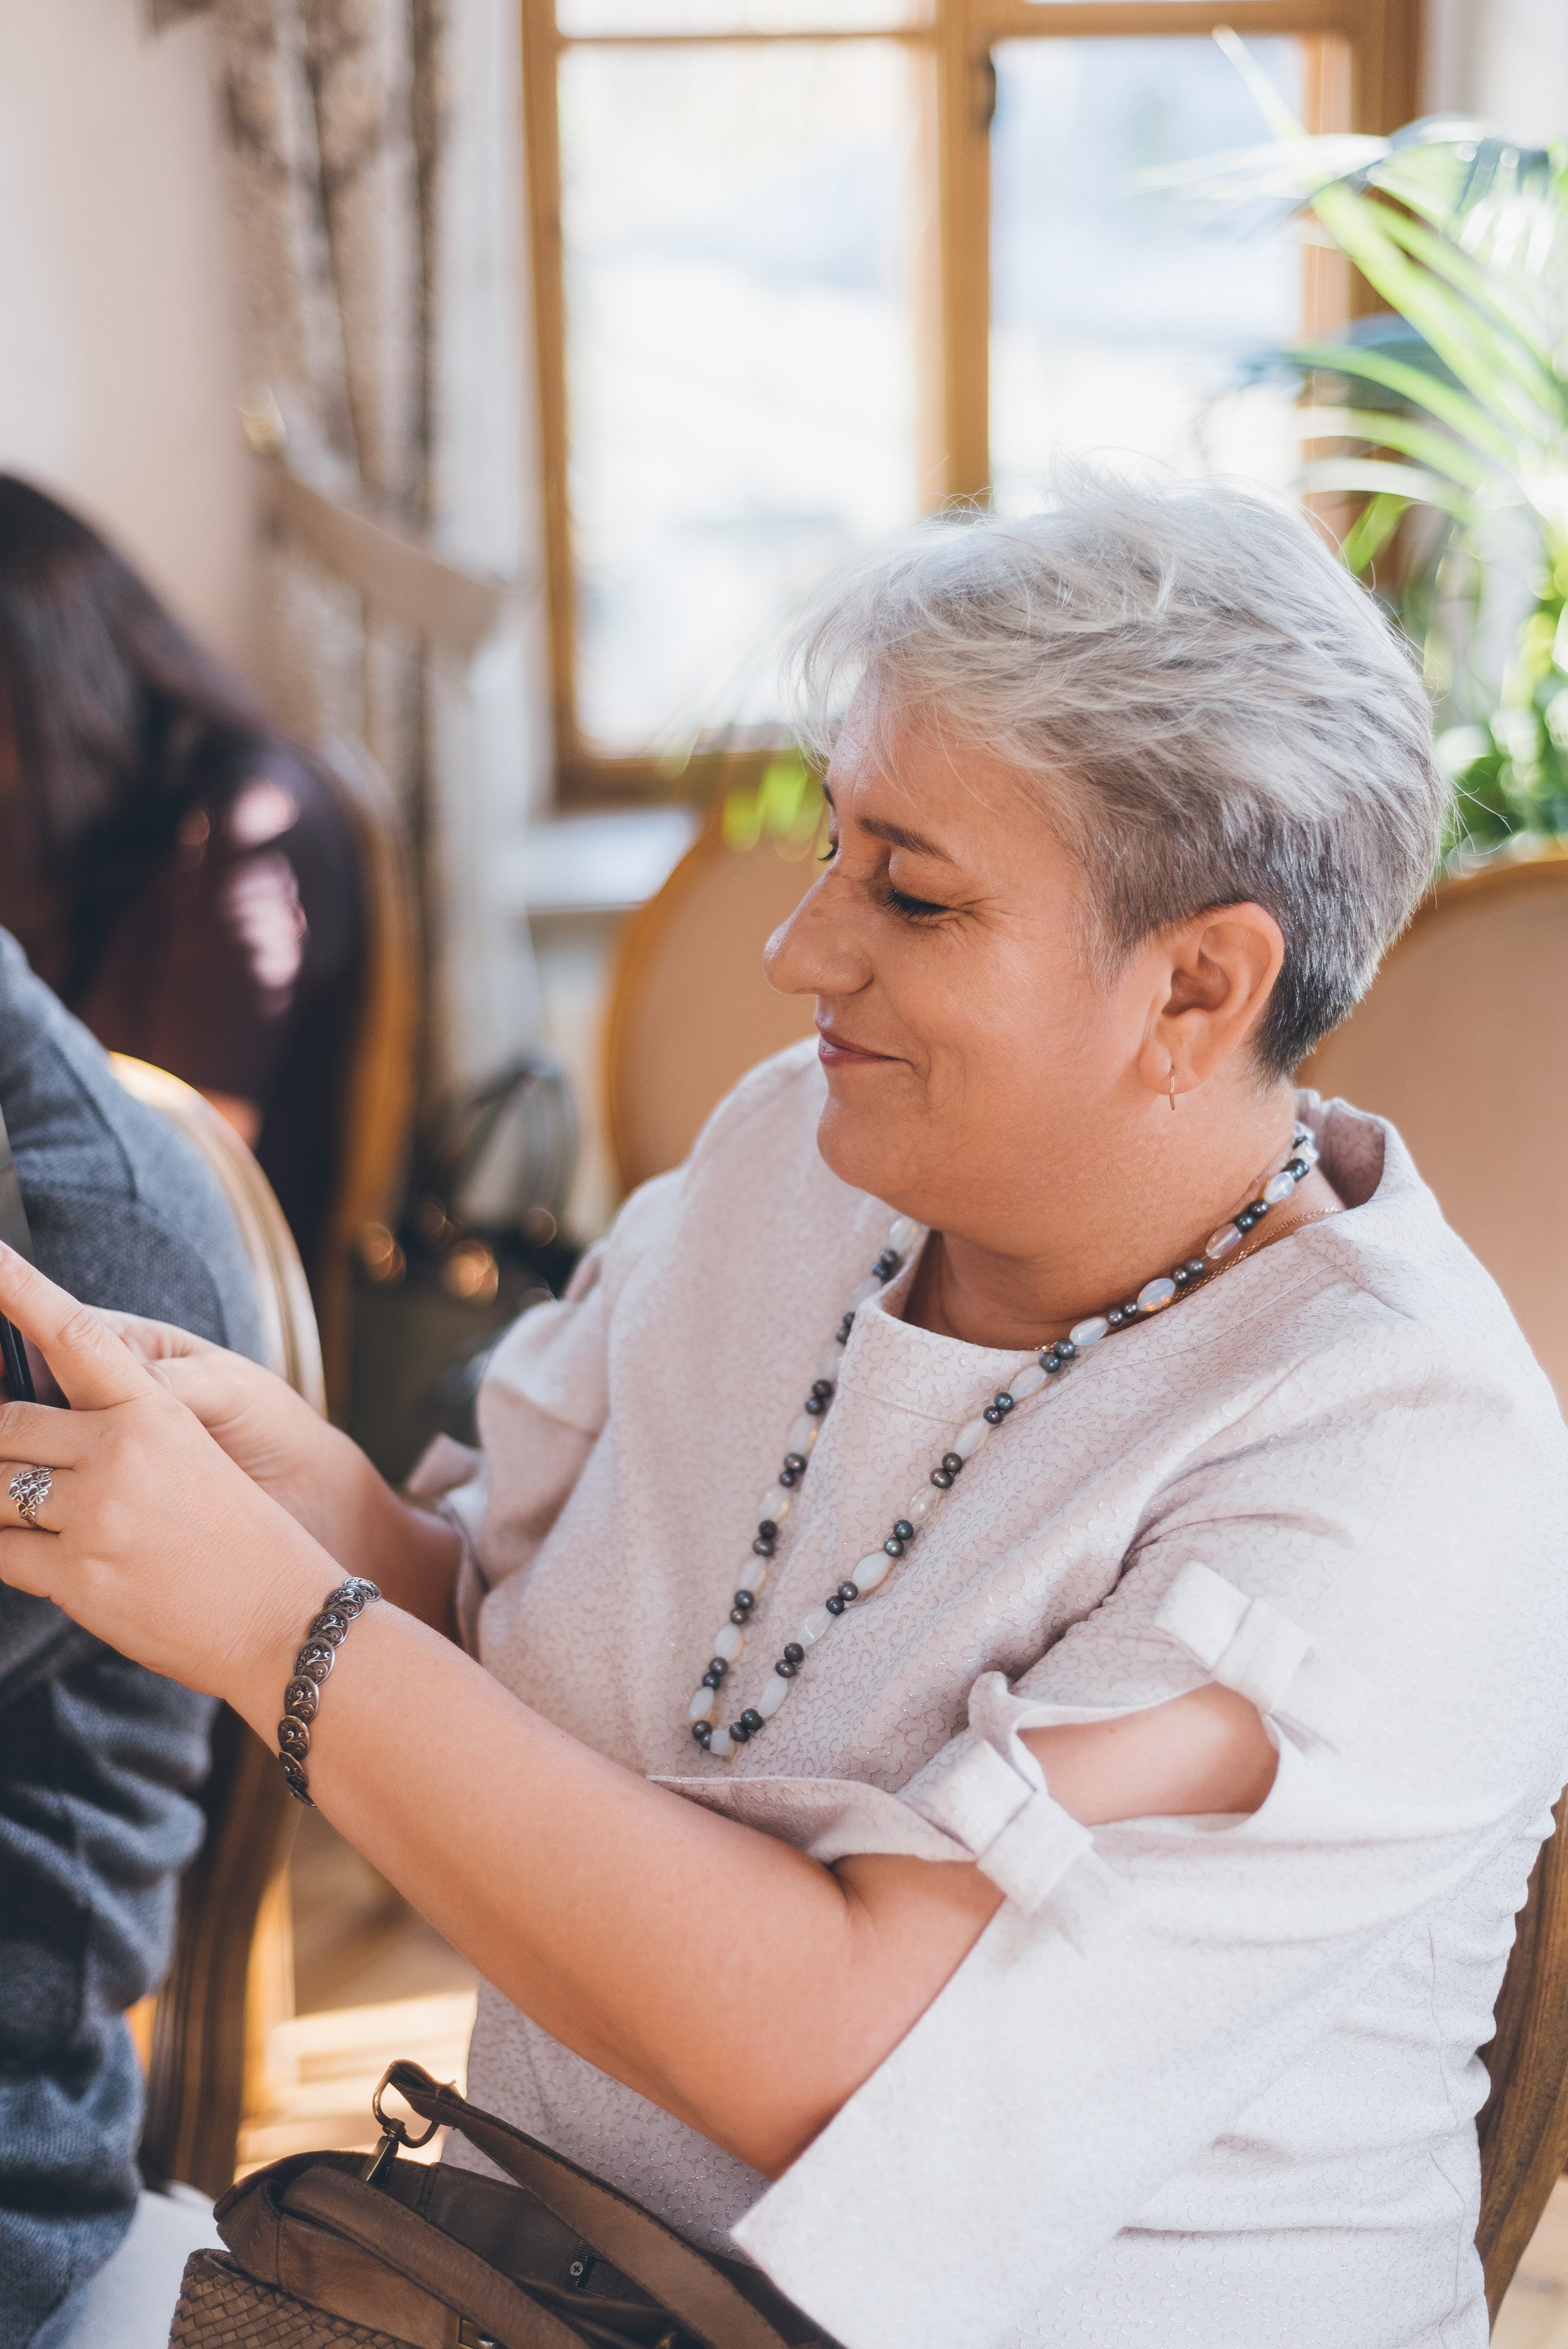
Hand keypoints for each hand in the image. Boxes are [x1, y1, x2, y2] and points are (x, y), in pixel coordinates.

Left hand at [0, 1248, 338, 1703]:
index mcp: (156, 1412)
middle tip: (12, 1462)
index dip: (19, 1288)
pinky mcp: (77, 1577)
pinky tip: (40, 1559)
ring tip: (26, 1513)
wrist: (288, 1621)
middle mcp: (120, 1454)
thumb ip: (120, 1432)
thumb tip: (33, 1430)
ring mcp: (95, 1516)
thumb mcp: (195, 1461)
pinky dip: (4, 1552)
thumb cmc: (244, 1541)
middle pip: (6, 1427)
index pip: (76, 1333)